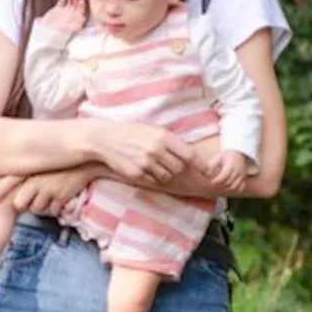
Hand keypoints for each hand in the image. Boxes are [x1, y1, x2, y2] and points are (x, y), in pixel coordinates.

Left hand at [0, 165, 98, 216]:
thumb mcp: (41, 161)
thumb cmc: (61, 160)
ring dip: (40, 206)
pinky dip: (54, 208)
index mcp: (29, 167)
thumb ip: (24, 169)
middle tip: (27, 200)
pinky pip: (52, 211)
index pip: (7, 181)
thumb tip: (8, 177)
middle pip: (19, 204)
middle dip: (22, 205)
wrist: (88, 160)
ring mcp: (50, 188)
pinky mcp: (62, 196)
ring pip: (36, 209)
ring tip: (47, 194)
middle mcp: (36, 179)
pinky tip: (58, 198)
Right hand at [40, 0, 87, 32]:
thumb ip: (77, 24)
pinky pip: (61, 3)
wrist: (46, 34)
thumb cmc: (59, 34)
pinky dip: (62, 0)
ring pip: (70, 3)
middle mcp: (71, 16)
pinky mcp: (57, 10)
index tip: (82, 1)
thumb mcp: (70, 30)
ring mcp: (64, 12)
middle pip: (76, 6)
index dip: (82, 6)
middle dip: (77, 0)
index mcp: (75, 20)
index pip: (81, 11)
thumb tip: (83, 18)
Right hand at [79, 119, 197, 186]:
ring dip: (164, 173)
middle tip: (168, 161)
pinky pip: (153, 181)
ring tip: (153, 163)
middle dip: (177, 167)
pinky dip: (152, 177)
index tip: (208, 171)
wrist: (103, 139)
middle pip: (179, 168)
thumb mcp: (152, 131)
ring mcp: (146, 163)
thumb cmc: (130, 132)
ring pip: (167, 176)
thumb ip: (170, 142)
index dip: (201, 164)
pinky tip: (142, 168)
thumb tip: (190, 156)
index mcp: (163, 137)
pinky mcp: (136, 174)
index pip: (189, 154)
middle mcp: (156, 150)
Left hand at [207, 151, 248, 192]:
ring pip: (234, 187)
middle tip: (214, 183)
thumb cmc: (226, 156)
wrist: (240, 153)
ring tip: (220, 185)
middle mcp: (237, 171)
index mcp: (230, 165)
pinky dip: (234, 190)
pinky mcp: (244, 178)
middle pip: (228, 182)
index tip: (211, 181)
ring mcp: (242, 175)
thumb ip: (212, 165)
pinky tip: (229, 187)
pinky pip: (241, 187)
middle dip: (219, 185)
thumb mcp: (218, 157)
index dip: (216, 181)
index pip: (223, 176)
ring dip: (225, 188)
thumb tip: (206, 174)